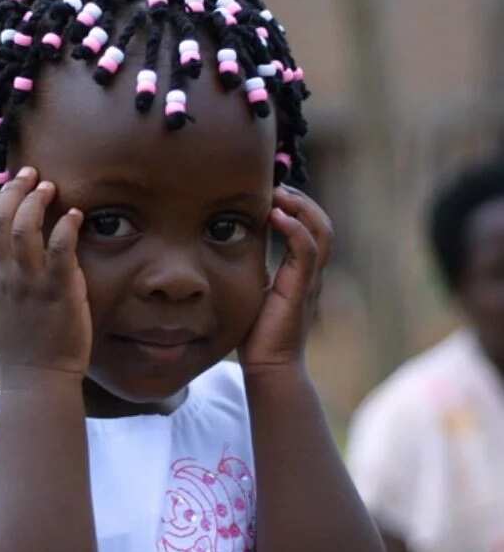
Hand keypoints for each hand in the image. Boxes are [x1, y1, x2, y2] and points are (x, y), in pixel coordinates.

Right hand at [0, 166, 92, 384]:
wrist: (37, 379)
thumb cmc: (25, 345)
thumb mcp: (4, 306)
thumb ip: (7, 277)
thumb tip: (15, 253)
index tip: (11, 183)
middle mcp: (8, 277)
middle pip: (1, 220)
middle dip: (14, 190)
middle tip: (32, 175)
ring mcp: (31, 284)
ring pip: (25, 229)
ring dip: (37, 202)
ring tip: (51, 188)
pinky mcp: (58, 293)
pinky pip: (60, 251)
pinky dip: (67, 228)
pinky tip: (76, 216)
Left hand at [238, 185, 332, 374]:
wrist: (269, 366)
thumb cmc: (257, 333)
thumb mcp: (253, 289)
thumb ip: (252, 266)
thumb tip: (230, 241)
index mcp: (301, 271)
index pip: (310, 227)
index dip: (296, 205)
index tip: (271, 191)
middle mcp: (311, 272)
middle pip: (321, 222)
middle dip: (301, 199)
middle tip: (275, 186)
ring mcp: (309, 279)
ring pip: (321, 230)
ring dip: (301, 206)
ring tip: (278, 194)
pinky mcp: (301, 288)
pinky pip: (307, 250)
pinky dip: (295, 228)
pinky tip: (275, 216)